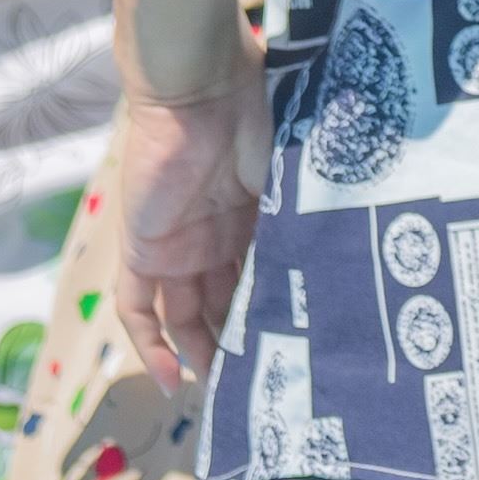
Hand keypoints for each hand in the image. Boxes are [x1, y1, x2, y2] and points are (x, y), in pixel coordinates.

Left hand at [106, 71, 273, 388]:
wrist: (201, 87)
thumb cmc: (255, 117)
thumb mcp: (290, 179)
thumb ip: (301, 221)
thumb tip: (340, 272)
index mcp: (251, 219)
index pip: (258, 280)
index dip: (273, 317)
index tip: (296, 354)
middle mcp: (213, 239)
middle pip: (222, 306)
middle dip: (240, 344)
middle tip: (262, 385)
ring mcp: (176, 245)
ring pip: (183, 316)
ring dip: (200, 353)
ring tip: (225, 392)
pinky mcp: (142, 247)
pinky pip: (138, 307)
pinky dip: (150, 345)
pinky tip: (171, 379)